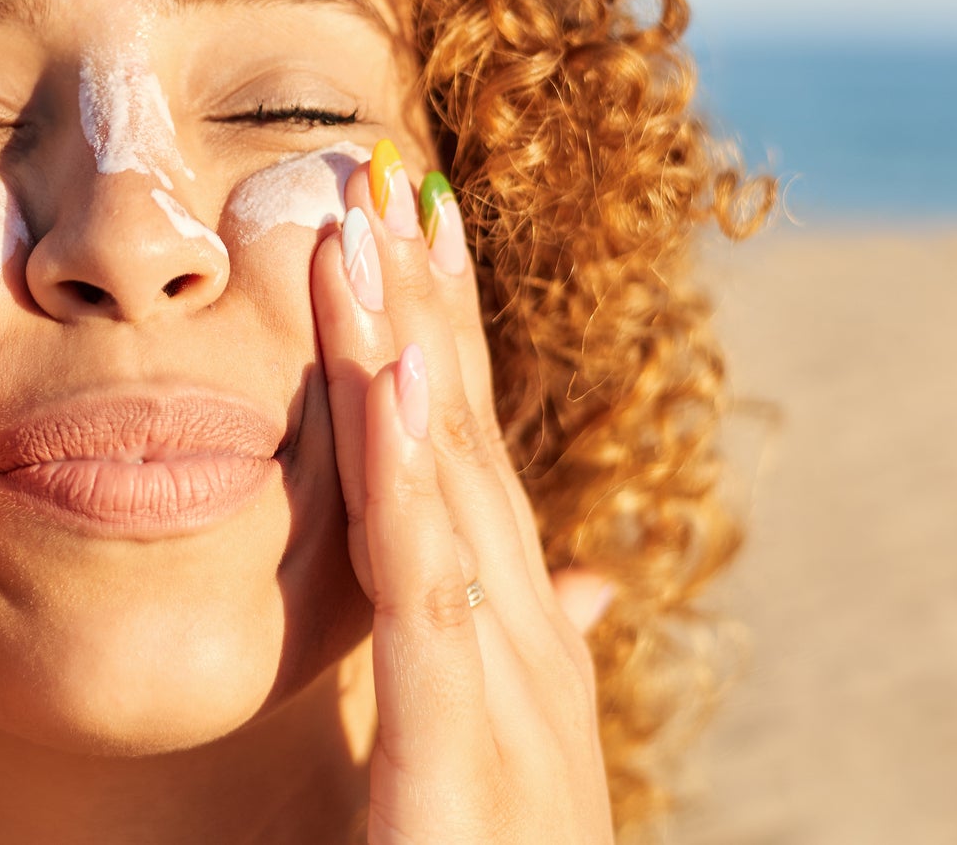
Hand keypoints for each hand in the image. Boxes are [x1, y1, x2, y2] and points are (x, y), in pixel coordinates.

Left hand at [313, 142, 616, 843]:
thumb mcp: (489, 781)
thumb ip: (509, 671)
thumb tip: (579, 584)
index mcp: (520, 671)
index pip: (476, 484)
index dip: (451, 354)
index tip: (416, 240)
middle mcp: (530, 673)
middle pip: (472, 458)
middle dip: (438, 313)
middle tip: (401, 175)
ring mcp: (513, 718)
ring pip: (453, 497)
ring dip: (416, 347)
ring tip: (378, 220)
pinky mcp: (462, 776)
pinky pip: (432, 599)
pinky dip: (412, 475)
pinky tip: (392, 370)